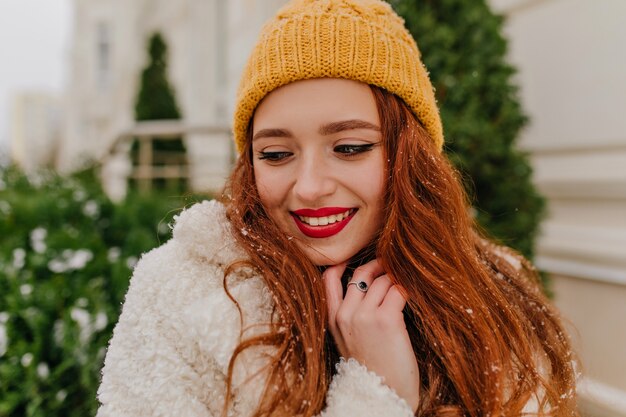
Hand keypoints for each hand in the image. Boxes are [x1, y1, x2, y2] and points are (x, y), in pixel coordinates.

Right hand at [323, 260, 419, 411]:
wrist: (381, 397)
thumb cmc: (372, 371)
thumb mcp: (349, 342)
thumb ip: (350, 317)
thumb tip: (368, 291)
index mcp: (333, 320)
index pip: (328, 278)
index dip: (343, 263)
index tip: (357, 258)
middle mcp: (346, 314)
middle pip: (362, 273)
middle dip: (380, 265)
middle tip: (394, 266)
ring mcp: (364, 316)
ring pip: (383, 279)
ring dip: (398, 277)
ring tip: (409, 280)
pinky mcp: (386, 320)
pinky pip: (399, 290)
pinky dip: (408, 287)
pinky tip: (415, 292)